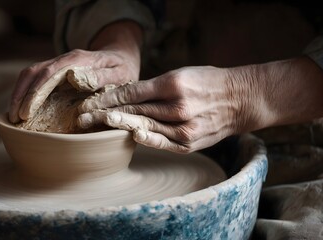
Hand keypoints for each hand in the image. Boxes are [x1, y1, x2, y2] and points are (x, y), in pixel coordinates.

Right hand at [9, 21, 141, 122]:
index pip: (49, 74)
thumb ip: (101, 76)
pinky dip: (26, 93)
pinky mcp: (57, 72)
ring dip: (19, 94)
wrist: (121, 55)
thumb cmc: (122, 68)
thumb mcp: (120, 73)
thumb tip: (76, 79)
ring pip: (31, 74)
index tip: (26, 112)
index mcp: (78, 60)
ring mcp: (59, 65)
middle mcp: (65, 60)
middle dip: (21, 95)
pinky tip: (23, 108)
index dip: (35, 93)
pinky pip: (36, 79)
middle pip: (34, 73)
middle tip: (14, 119)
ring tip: (13, 116)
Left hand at [78, 57, 322, 152]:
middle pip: (132, 111)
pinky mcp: (189, 143)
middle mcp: (176, 106)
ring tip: (96, 128)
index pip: (131, 92)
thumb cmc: (208, 83)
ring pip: (143, 126)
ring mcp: (183, 127)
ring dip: (118, 127)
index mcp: (173, 84)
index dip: (107, 98)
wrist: (241, 100)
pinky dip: (145, 140)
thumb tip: (126, 96)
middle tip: (82, 118)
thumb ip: (155, 88)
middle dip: (104, 114)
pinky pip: (162, 142)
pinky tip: (129, 137)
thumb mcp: (182, 74)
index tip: (89, 102)